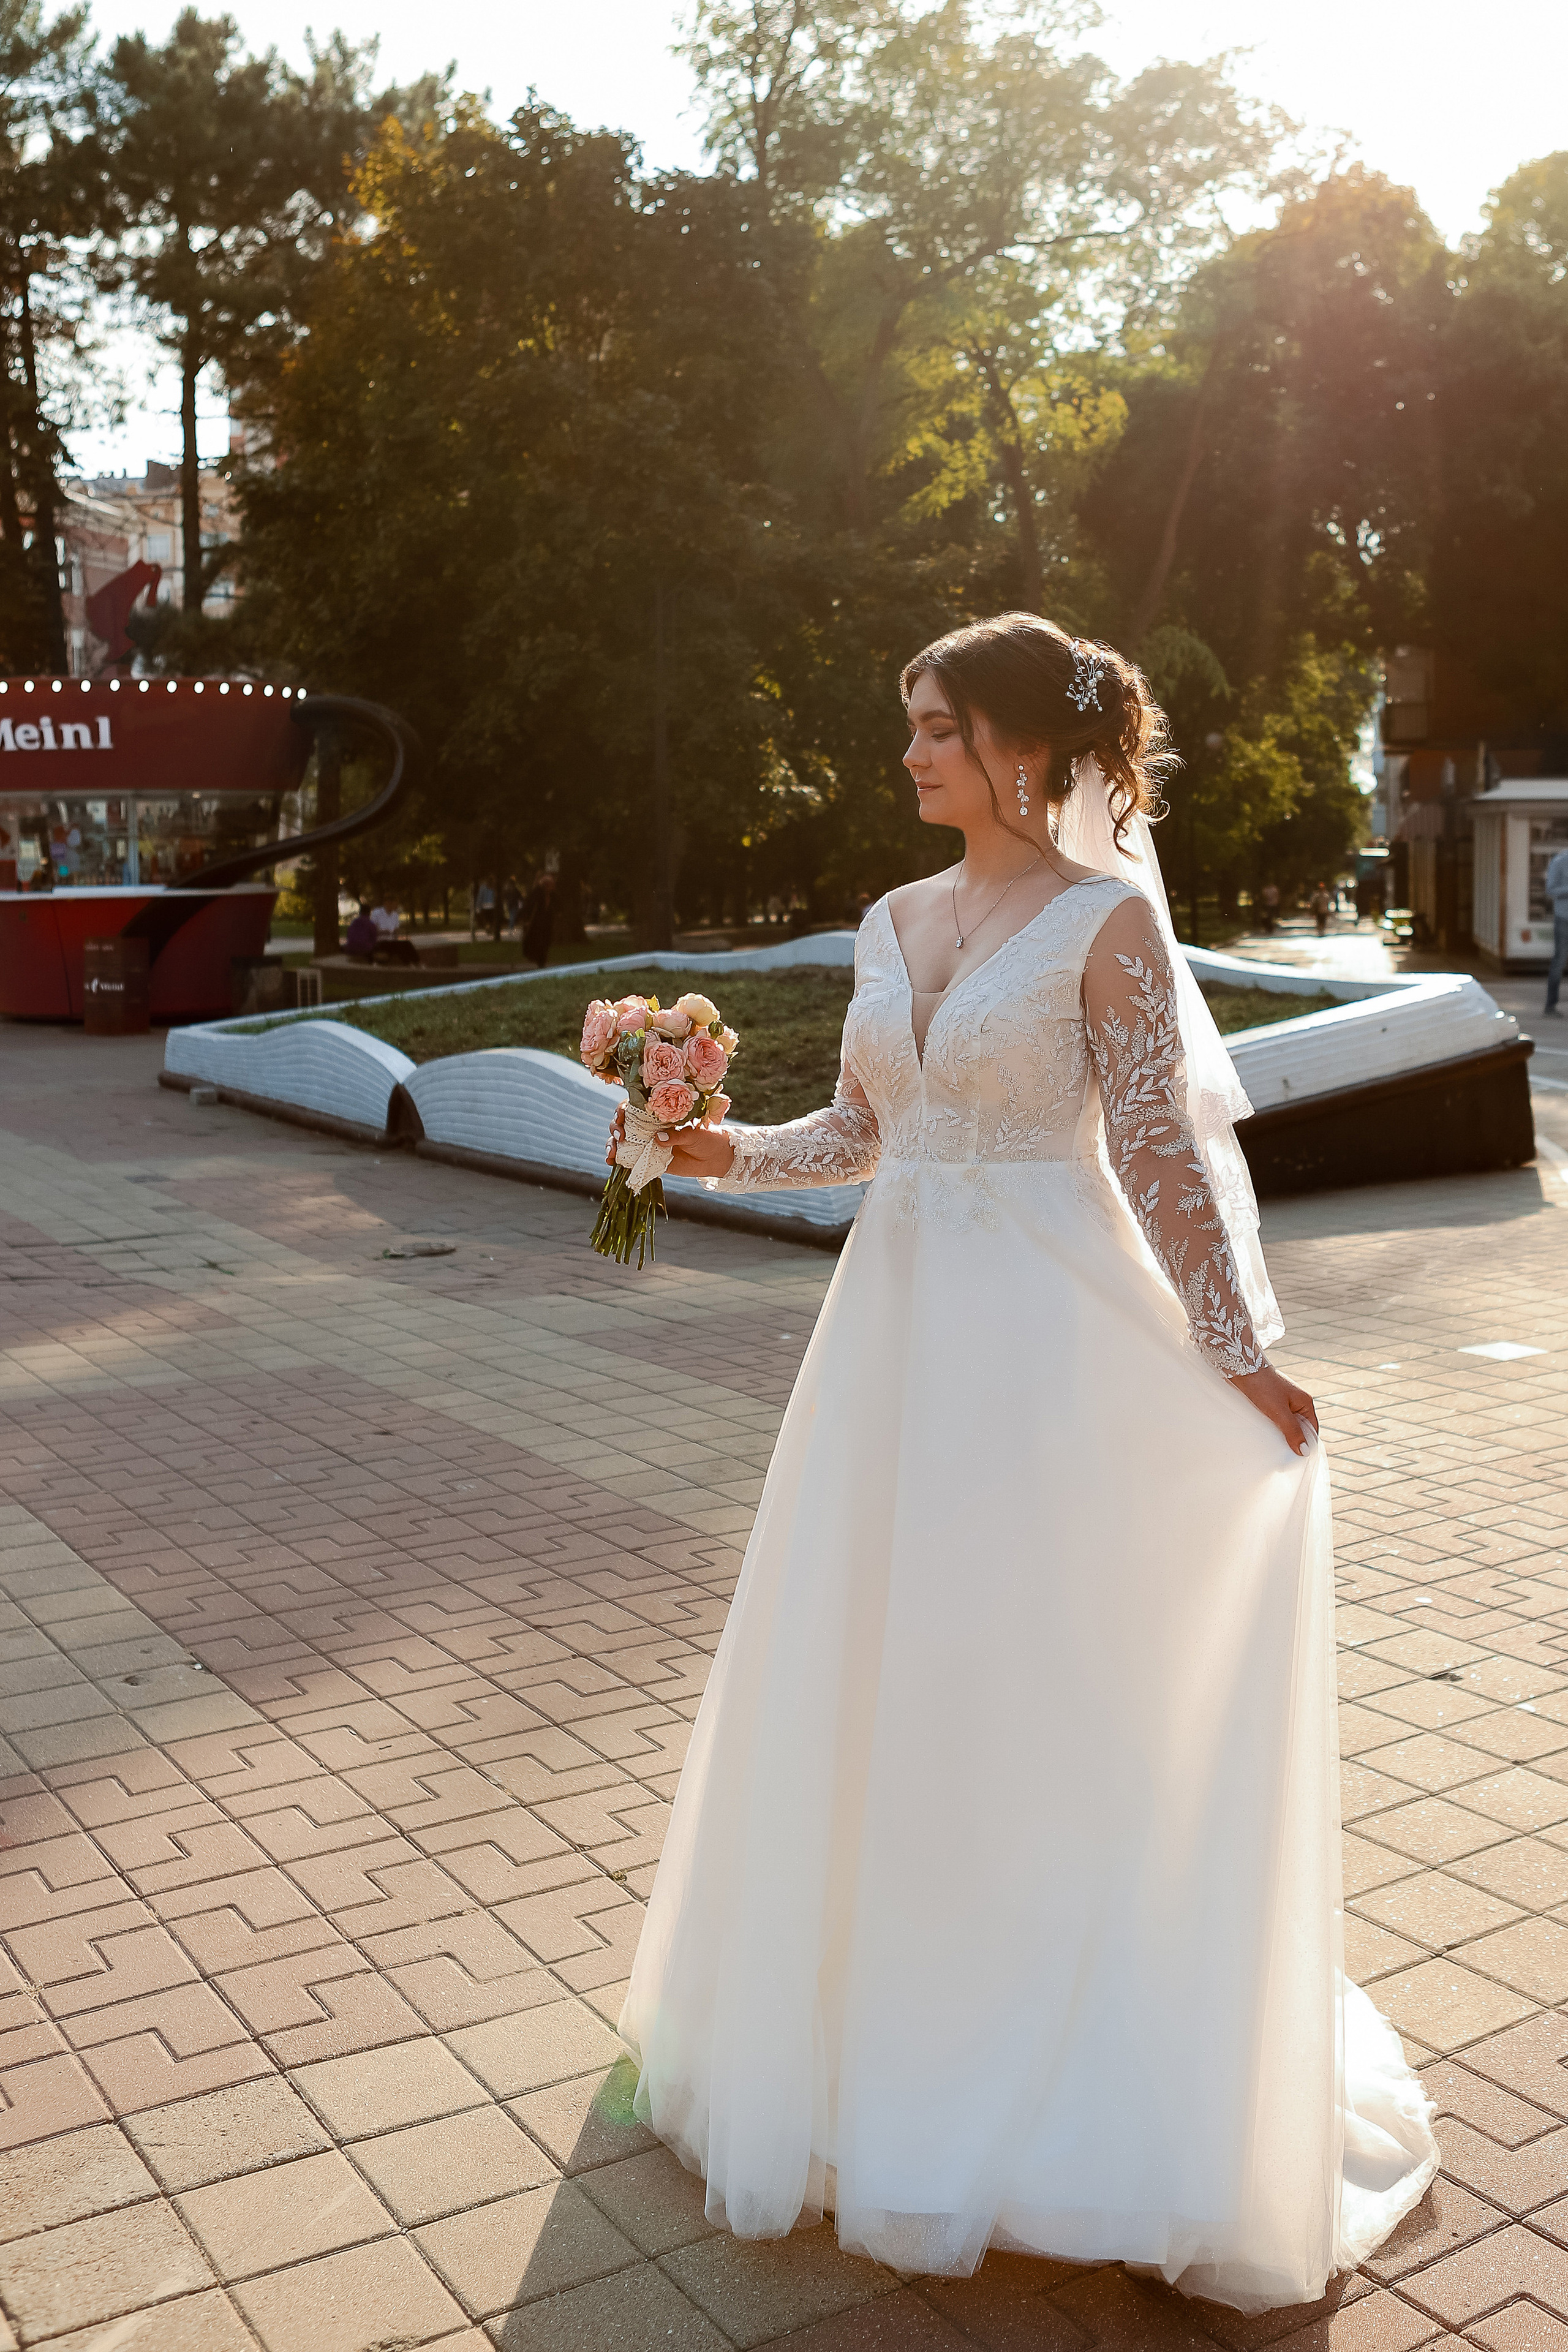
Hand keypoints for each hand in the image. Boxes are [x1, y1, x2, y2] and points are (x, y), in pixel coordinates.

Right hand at [604, 1106, 734, 1179]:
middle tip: (620, 1137)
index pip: (635, 1107)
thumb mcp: (694, 1132)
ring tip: (612, 1153)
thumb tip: (658, 1139)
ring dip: (613, 1145)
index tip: (621, 1117)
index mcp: (659, 1114)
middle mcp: (650, 1127)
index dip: (623, 1110)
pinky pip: (631, 1159)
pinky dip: (619, 1160)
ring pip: (623, 1142)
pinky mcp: (650, 1160)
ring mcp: (648, 1143)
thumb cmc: (707, 1137)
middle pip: (624, 1124)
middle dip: (616, 1128)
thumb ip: (677, 1135)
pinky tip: (612, 1162)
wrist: (715, 1158)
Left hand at [1228, 1363, 1318, 1457]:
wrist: (1241, 1366)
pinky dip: (1272, 1426)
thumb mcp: (1279, 1412)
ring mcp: (1283, 1400)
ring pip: (1286, 1423)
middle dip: (1293, 1440)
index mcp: (1305, 1402)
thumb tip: (1304, 1451)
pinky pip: (1275, 1418)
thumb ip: (1292, 1431)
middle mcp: (1296, 1401)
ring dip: (1281, 1433)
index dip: (1306, 1444)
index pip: (1312, 1429)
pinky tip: (1265, 1433)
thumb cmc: (1262, 1387)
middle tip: (1283, 1455)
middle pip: (1300, 1427)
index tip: (1297, 1458)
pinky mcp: (1270, 1400)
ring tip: (1273, 1445)